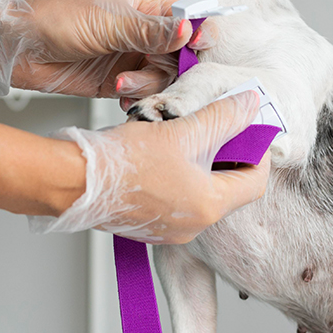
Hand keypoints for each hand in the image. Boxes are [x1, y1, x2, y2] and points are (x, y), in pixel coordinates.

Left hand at [0, 0, 212, 97]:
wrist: (17, 49)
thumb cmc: (53, 21)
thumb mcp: (106, 24)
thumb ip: (149, 30)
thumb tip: (189, 28)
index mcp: (146, 2)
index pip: (189, 15)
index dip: (199, 33)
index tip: (198, 50)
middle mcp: (144, 28)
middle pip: (182, 52)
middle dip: (172, 67)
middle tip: (152, 75)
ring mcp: (134, 54)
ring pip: (166, 76)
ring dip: (148, 85)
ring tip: (122, 84)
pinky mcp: (121, 78)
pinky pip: (145, 92)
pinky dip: (137, 97)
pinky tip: (119, 95)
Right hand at [29, 91, 270, 243]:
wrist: (73, 180)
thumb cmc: (124, 160)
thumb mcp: (182, 130)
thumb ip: (222, 116)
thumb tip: (250, 103)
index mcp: (209, 206)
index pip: (256, 181)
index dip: (258, 152)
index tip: (249, 128)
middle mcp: (194, 226)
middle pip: (230, 188)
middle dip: (228, 154)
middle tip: (218, 126)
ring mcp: (171, 229)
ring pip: (203, 192)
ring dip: (203, 163)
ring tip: (188, 134)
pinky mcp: (151, 225)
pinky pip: (179, 200)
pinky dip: (182, 175)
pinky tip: (165, 152)